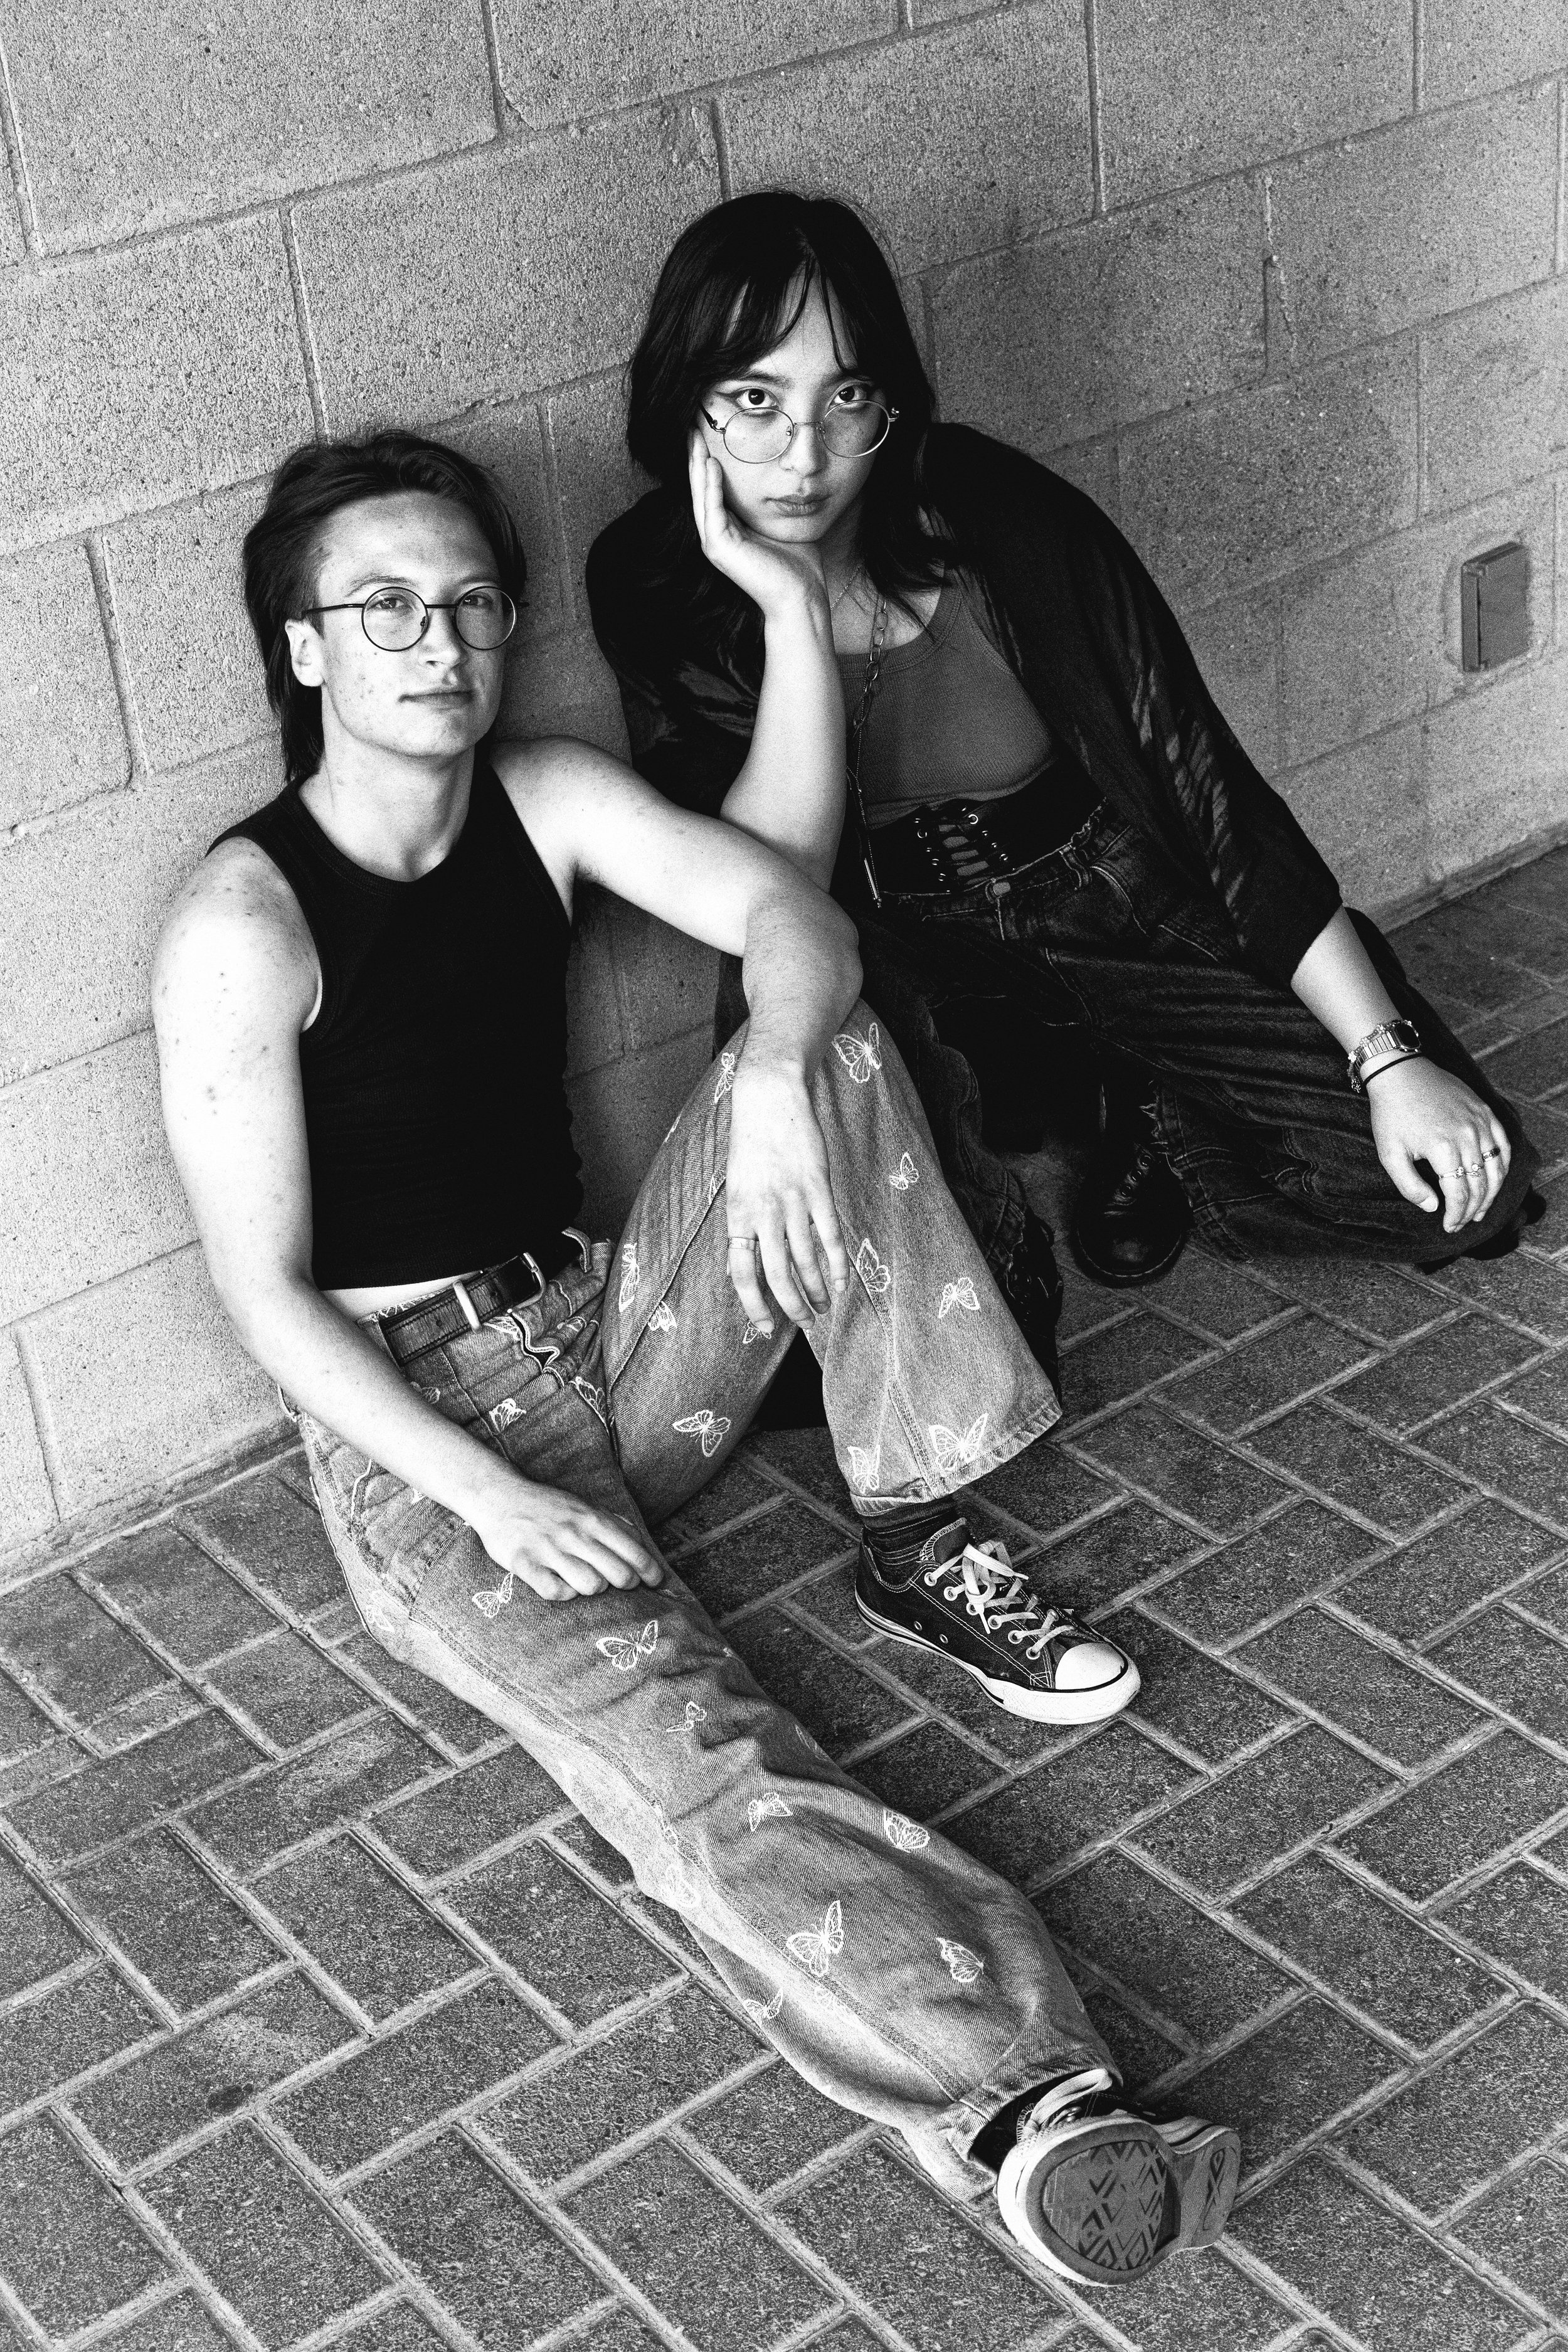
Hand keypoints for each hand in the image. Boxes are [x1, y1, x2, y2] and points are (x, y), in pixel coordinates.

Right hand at [470, 1475, 662, 1604]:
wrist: (499, 1496)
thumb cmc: (547, 1505)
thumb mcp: (584, 1505)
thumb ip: (613, 1523)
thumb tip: (642, 1543)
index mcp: (592, 1519)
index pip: (634, 1552)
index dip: (650, 1572)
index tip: (654, 1581)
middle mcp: (574, 1534)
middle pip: (618, 1575)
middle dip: (626, 1584)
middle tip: (620, 1584)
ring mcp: (549, 1550)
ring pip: (590, 1586)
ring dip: (593, 1589)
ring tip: (586, 1580)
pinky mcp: (525, 1564)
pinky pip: (556, 1592)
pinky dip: (564, 1593)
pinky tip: (562, 1584)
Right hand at [688, 430, 827, 624]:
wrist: (800, 596)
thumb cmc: (797, 565)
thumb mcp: (781, 523)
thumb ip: (772, 502)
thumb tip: (783, 476)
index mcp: (730, 530)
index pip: (713, 490)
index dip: (708, 462)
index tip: (709, 433)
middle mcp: (717, 536)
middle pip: (702, 489)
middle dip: (696, 457)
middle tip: (693, 426)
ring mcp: (715, 544)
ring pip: (702, 497)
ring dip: (697, 466)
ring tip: (695, 437)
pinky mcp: (720, 549)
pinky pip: (712, 510)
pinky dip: (711, 487)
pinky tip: (711, 464)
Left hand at [724, 1051, 850, 1331]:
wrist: (768, 1098)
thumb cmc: (750, 1144)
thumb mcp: (736, 1188)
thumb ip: (743, 1226)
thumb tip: (743, 1266)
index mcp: (737, 1215)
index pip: (741, 1274)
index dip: (754, 1307)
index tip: (765, 1329)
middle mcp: (763, 1213)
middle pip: (777, 1275)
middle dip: (792, 1307)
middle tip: (805, 1324)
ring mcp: (792, 1201)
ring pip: (806, 1261)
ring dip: (817, 1291)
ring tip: (825, 1307)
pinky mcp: (818, 1188)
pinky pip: (830, 1237)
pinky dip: (838, 1264)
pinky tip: (843, 1282)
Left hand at [1367, 1058, 1511, 1231]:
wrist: (1401, 1073)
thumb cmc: (1391, 1114)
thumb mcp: (1390, 1154)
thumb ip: (1410, 1186)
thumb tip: (1433, 1207)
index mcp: (1443, 1149)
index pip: (1459, 1194)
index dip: (1456, 1216)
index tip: (1450, 1227)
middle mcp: (1468, 1136)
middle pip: (1479, 1185)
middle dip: (1472, 1210)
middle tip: (1462, 1223)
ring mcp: (1481, 1123)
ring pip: (1496, 1169)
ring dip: (1491, 1194)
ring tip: (1481, 1211)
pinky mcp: (1486, 1112)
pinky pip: (1503, 1145)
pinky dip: (1503, 1166)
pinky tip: (1494, 1180)